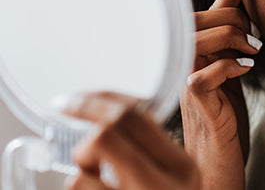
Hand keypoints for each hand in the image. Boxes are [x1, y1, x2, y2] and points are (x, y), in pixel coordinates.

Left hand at [62, 93, 199, 189]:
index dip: (99, 99)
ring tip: (91, 177)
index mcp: (181, 167)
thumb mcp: (173, 176)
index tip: (75, 99)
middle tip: (67, 113)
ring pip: (82, 173)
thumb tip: (107, 112)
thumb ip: (151, 146)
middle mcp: (161, 188)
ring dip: (78, 171)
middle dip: (82, 124)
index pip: (138, 115)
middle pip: (109, 133)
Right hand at [181, 0, 261, 189]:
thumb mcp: (232, 71)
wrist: (214, 160)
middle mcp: (184, 57)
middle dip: (237, 16)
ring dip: (237, 37)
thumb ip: (233, 45)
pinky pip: (209, 70)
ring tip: (254, 51)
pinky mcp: (193, 99)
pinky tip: (245, 70)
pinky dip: (233, 64)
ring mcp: (184, 76)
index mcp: (194, 48)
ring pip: (206, 34)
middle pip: (206, 14)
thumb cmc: (223, 114)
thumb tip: (249, 17)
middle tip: (255, 37)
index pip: (212, 6)